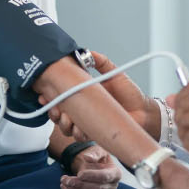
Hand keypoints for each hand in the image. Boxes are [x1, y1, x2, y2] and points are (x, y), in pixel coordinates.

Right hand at [42, 50, 160, 140]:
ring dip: (64, 124)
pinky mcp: (94, 133)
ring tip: (69, 120)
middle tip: (57, 109)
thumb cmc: (131, 94)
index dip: (50, 96)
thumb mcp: (115, 73)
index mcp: (84, 93)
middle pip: (58, 113)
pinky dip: (77, 133)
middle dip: (53, 111)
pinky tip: (81, 129)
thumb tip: (87, 52)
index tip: (44, 94)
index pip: (61, 95)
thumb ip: (101, 61)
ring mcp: (87, 122)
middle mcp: (83, 109)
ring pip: (66, 127)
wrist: (144, 112)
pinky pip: (79, 136)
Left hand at [60, 147, 121, 188]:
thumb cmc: (98, 157)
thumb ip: (94, 153)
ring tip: (63, 181)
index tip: (79, 174)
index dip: (92, 176)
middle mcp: (111, 187)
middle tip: (67, 179)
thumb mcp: (98, 151)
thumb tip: (87, 157)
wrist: (95, 165)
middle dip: (80, 184)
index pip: (105, 177)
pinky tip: (64, 188)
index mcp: (115, 173)